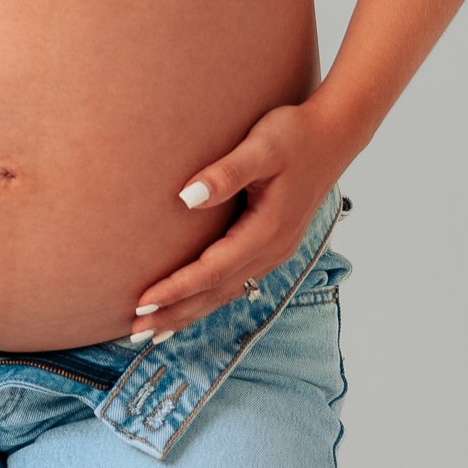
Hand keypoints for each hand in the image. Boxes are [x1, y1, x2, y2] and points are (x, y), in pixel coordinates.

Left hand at [128, 102, 346, 338]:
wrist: (333, 135)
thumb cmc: (294, 135)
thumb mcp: (261, 146)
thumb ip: (226, 172)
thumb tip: (187, 197)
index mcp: (267, 231)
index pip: (211, 271)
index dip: (175, 289)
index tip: (141, 303)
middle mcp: (272, 250)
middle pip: (215, 293)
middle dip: (175, 314)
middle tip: (134, 332)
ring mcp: (274, 252)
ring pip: (225, 294)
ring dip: (188, 313)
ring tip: (153, 332)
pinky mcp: (271, 247)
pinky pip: (234, 283)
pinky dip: (207, 300)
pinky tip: (188, 308)